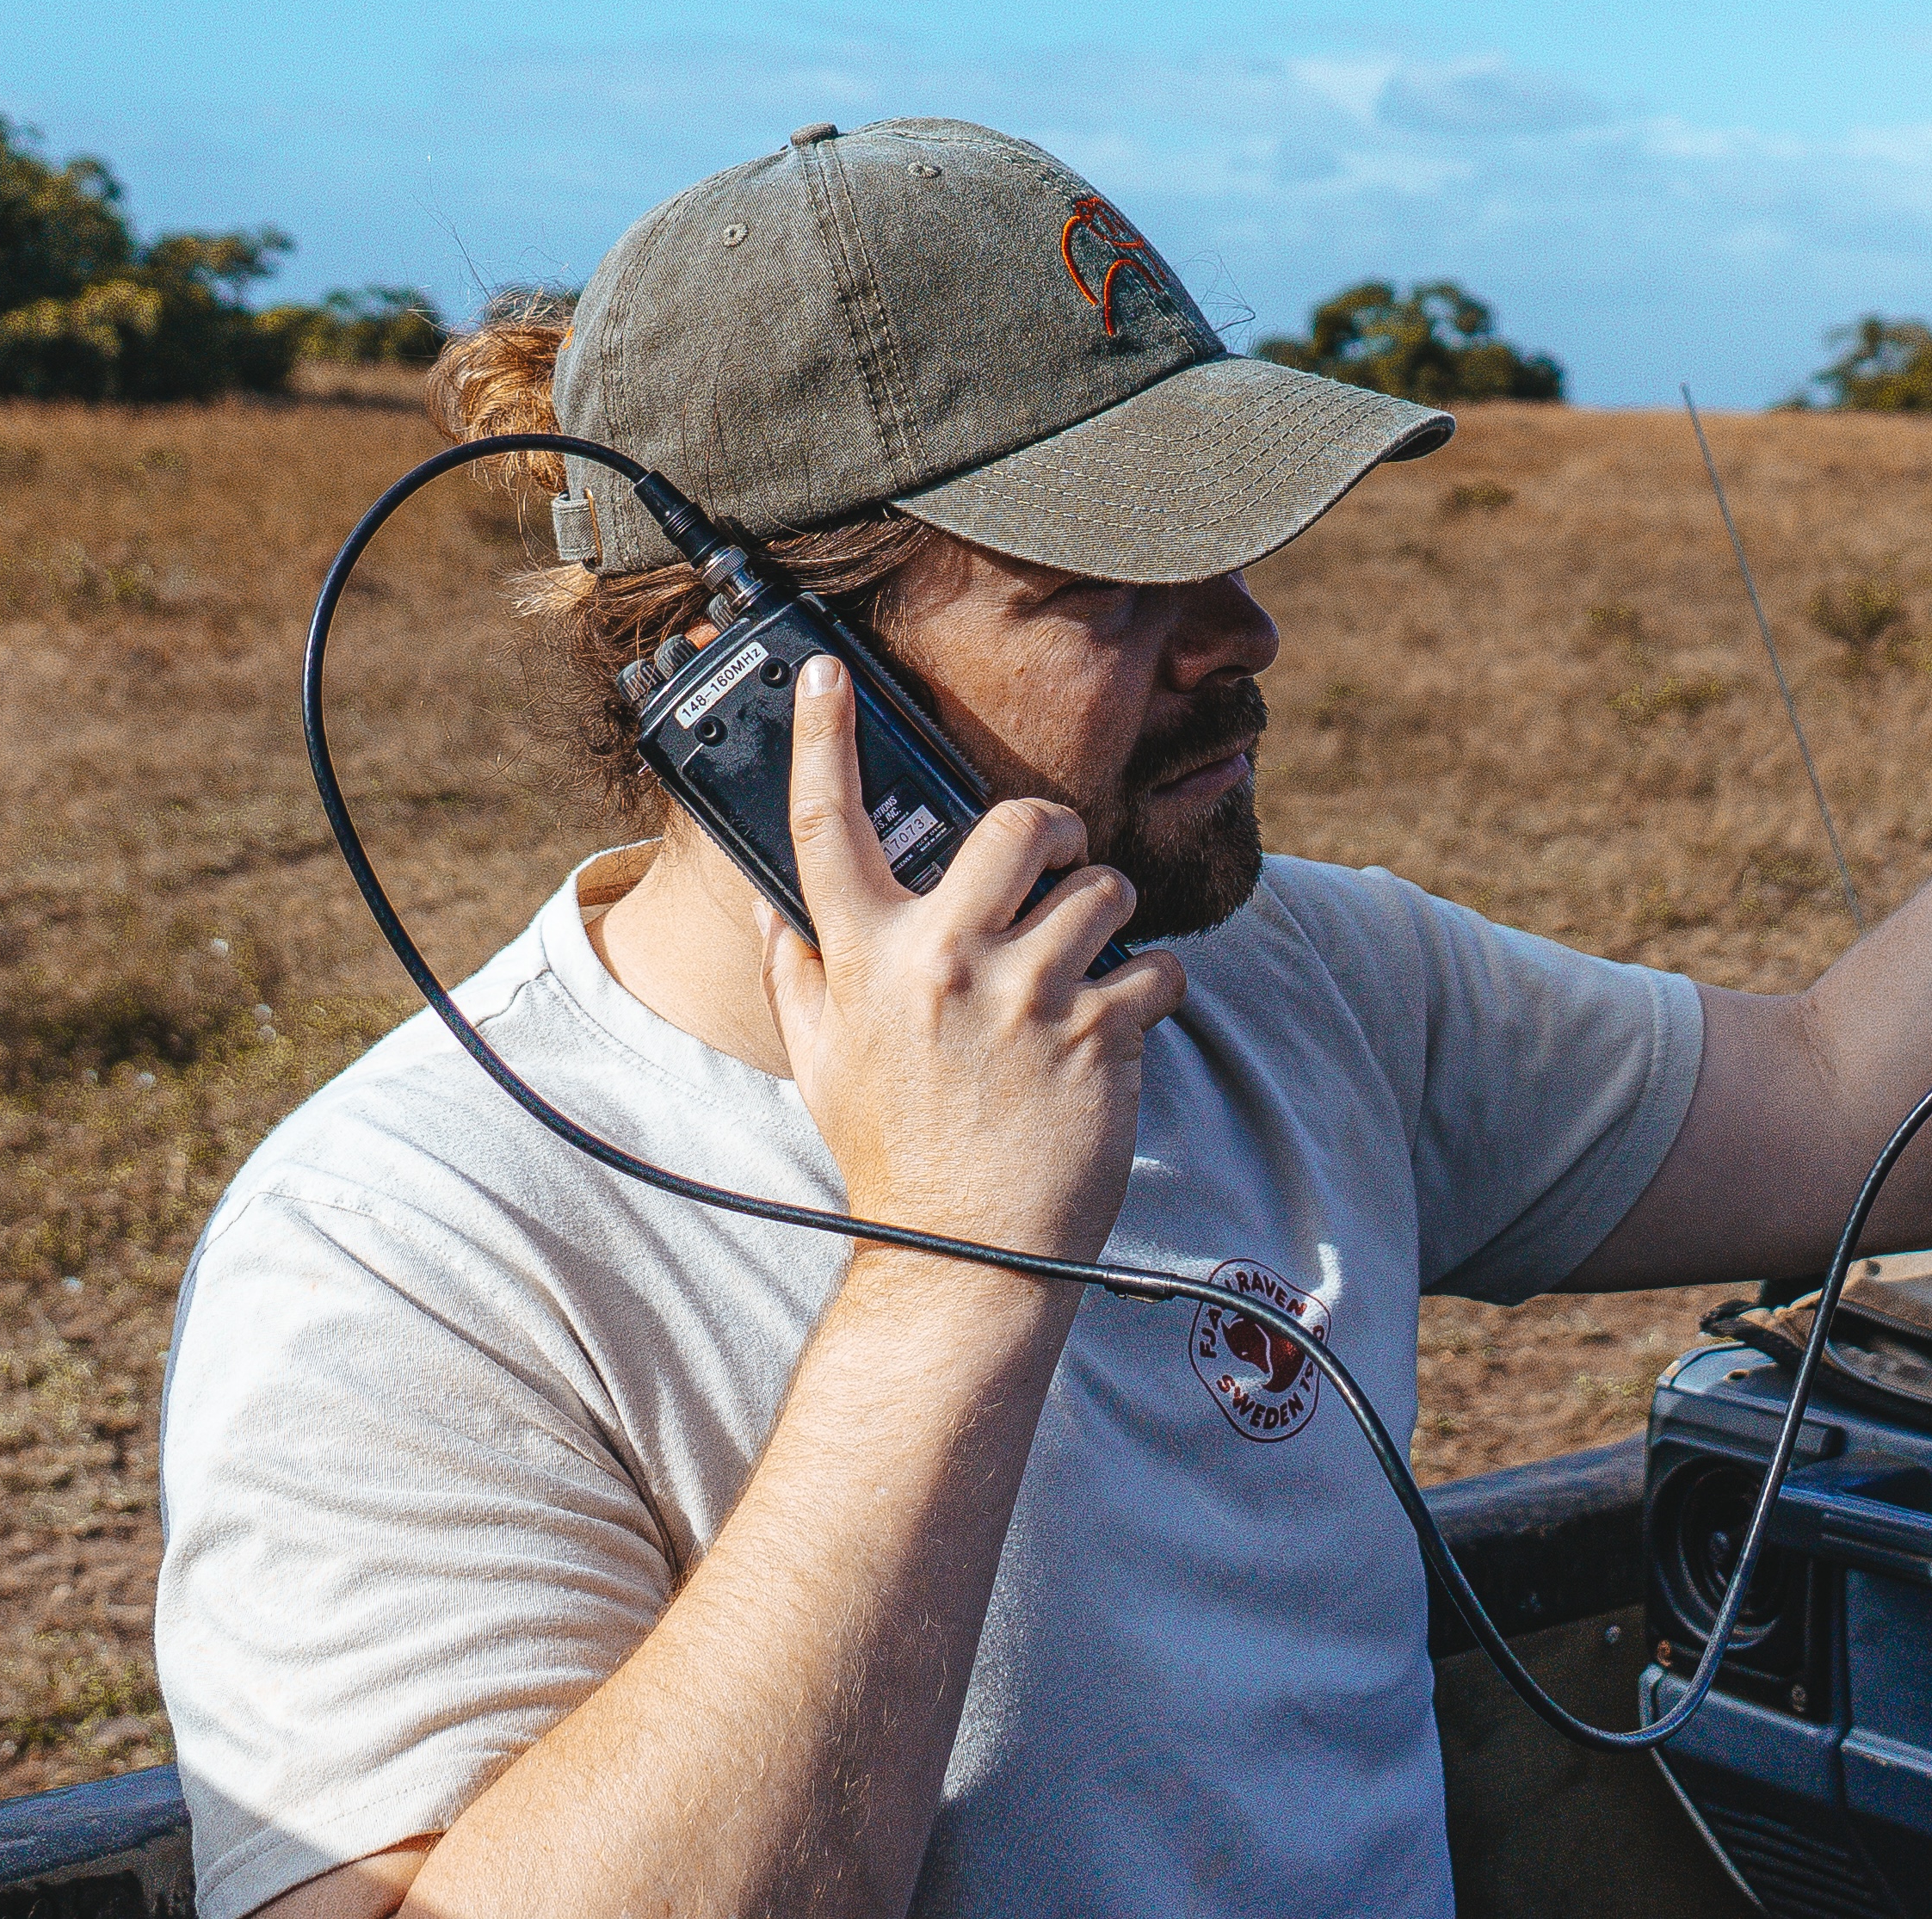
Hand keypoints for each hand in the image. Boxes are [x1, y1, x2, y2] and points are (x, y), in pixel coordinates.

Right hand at [765, 657, 1186, 1260]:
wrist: (970, 1257)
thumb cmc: (894, 1154)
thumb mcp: (823, 1063)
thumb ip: (798, 975)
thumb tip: (775, 910)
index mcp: (865, 957)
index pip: (828, 825)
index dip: (823, 736)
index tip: (827, 673)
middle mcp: (943, 961)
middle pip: (1019, 822)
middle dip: (1054, 832)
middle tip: (1057, 867)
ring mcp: (1026, 995)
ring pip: (1105, 888)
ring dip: (1109, 916)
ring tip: (1090, 964)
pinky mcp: (1099, 1034)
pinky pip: (1156, 967)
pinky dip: (1152, 991)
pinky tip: (1121, 1025)